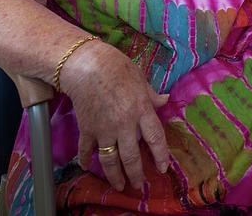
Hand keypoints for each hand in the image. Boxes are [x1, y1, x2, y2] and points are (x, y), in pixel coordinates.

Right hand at [60, 41, 170, 191]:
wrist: (87, 66)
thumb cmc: (118, 68)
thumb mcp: (141, 79)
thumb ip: (152, 95)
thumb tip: (166, 100)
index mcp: (142, 110)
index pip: (155, 138)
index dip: (160, 156)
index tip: (162, 169)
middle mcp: (124, 124)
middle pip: (132, 156)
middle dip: (136, 173)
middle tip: (139, 185)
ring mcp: (104, 129)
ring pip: (110, 159)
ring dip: (115, 175)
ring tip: (119, 185)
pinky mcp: (87, 129)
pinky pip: (87, 150)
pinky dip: (86, 160)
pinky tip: (87, 166)